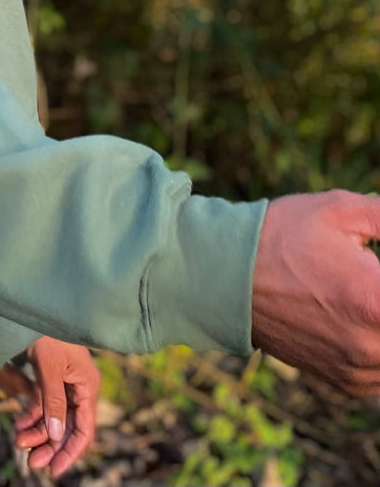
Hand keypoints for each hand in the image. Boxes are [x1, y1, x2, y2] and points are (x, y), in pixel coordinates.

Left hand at [14, 336, 99, 478]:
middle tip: (31, 462)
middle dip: (49, 445)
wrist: (33, 306)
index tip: (54, 470)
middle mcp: (78, 388)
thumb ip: (54, 402)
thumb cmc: (47, 332)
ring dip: (38, 432)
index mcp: (87, 386)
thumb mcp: (50, 368)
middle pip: (67, 427)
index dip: (70, 452)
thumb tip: (56, 436)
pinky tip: (19, 425)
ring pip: (54, 418)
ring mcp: (64, 383)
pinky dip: (32, 416)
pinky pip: (44, 404)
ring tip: (19, 441)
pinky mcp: (50, 378)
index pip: (84, 430)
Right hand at [251, 191, 379, 396]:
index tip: (373, 266)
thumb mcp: (339, 209)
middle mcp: (372, 346)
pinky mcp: (347, 382)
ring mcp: (359, 369)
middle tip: (368, 274)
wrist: (225, 278)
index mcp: (376, 301)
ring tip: (358, 292)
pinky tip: (360, 316)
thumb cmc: (281, 238)